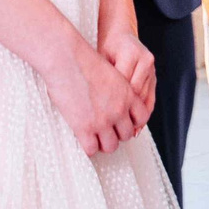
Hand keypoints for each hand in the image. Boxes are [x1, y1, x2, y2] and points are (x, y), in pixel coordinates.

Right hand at [40, 38, 143, 155]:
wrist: (67, 59)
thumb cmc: (82, 61)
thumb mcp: (110, 74)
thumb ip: (116, 90)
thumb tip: (111, 101)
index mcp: (127, 94)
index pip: (141, 118)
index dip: (132, 123)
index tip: (122, 123)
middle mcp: (119, 109)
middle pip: (126, 135)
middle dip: (116, 134)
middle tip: (106, 131)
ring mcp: (103, 120)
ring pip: (111, 146)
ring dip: (103, 143)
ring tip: (94, 137)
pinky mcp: (85, 127)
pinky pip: (91, 149)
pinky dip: (88, 147)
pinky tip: (82, 139)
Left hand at [100, 26, 157, 125]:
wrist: (120, 33)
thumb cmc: (107, 46)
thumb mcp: (100, 59)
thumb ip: (102, 78)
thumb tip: (94, 103)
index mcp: (130, 52)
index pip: (122, 84)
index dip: (112, 103)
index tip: (102, 118)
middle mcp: (145, 61)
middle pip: (135, 93)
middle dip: (124, 113)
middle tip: (111, 129)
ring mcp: (152, 70)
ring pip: (144, 99)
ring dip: (134, 116)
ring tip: (124, 133)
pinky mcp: (154, 77)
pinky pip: (150, 100)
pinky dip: (142, 114)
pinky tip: (136, 126)